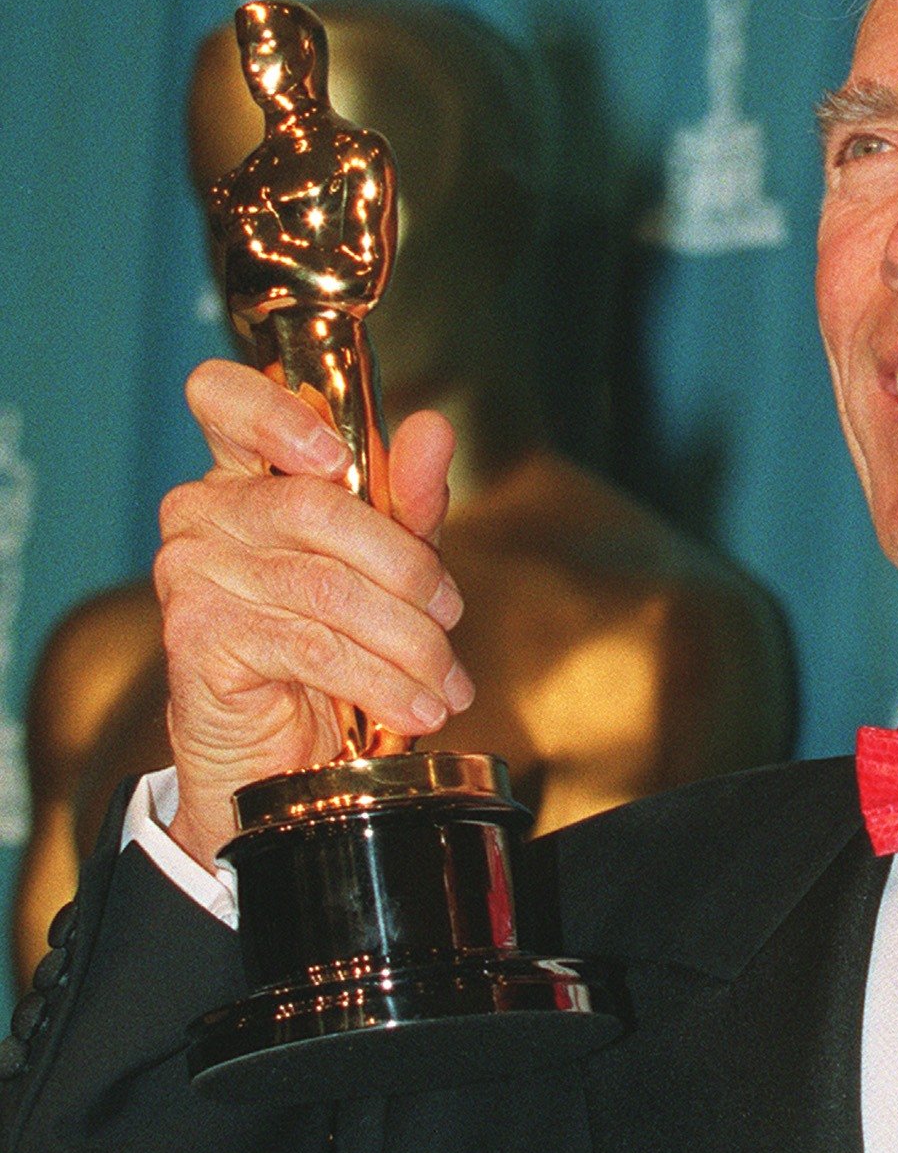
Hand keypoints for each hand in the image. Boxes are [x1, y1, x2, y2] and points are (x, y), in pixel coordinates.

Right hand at [154, 360, 469, 863]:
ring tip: (446, 684)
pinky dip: (379, 681)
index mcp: (245, 472)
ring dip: (408, 643)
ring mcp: (191, 571)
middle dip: (409, 571)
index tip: (340, 458)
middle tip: (451, 617)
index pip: (223, 397)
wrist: (280, 754)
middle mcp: (203, 511)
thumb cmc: (333, 644)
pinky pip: (309, 646)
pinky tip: (414, 708)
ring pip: (327, 588)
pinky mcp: (195, 635)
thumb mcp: (388, 564)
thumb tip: (432, 428)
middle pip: (319, 508)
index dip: (281, 414)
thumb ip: (407, 498)